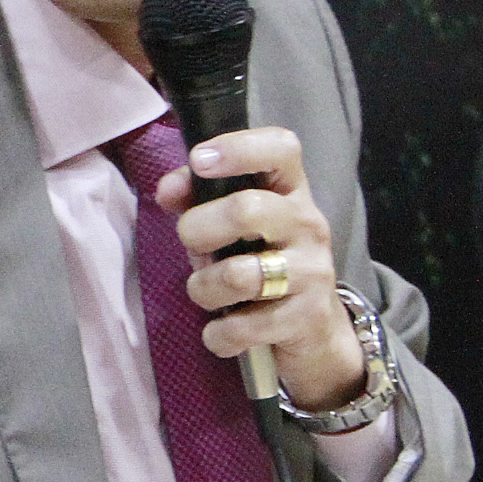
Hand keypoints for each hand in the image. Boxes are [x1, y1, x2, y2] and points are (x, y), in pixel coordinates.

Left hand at [152, 127, 360, 410]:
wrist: (315, 328)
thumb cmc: (262, 262)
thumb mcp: (232, 226)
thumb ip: (198, 200)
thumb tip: (167, 190)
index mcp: (291, 191)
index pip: (282, 148)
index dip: (239, 147)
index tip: (199, 161)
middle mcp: (307, 224)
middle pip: (247, 210)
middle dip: (198, 229)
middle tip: (191, 245)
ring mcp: (311, 272)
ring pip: (239, 275)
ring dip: (203, 288)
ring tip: (206, 292)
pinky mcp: (306, 318)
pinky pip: (242, 328)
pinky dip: (218, 335)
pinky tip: (221, 332)